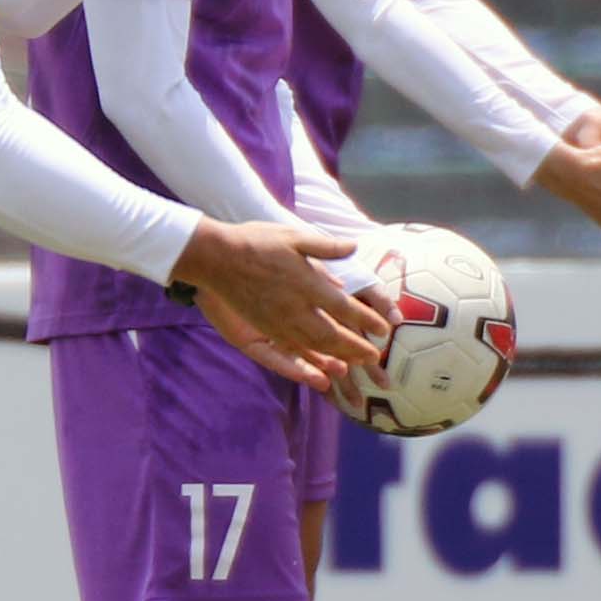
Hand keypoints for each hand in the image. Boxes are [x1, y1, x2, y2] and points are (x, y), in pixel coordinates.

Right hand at [174, 219, 388, 393]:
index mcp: (307, 283)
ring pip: (314, 346)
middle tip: (375, 357)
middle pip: (333, 335)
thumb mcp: (294, 235)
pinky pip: (292, 349)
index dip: (367, 320)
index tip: (384, 330)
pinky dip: (311, 360)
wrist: (216, 257)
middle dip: (356, 348)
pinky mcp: (264, 328)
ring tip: (355, 364)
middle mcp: (296, 307)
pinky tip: (320, 364)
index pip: (345, 307)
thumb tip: (353, 247)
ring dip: (338, 357)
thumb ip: (326, 246)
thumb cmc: (256, 241)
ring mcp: (278, 321)